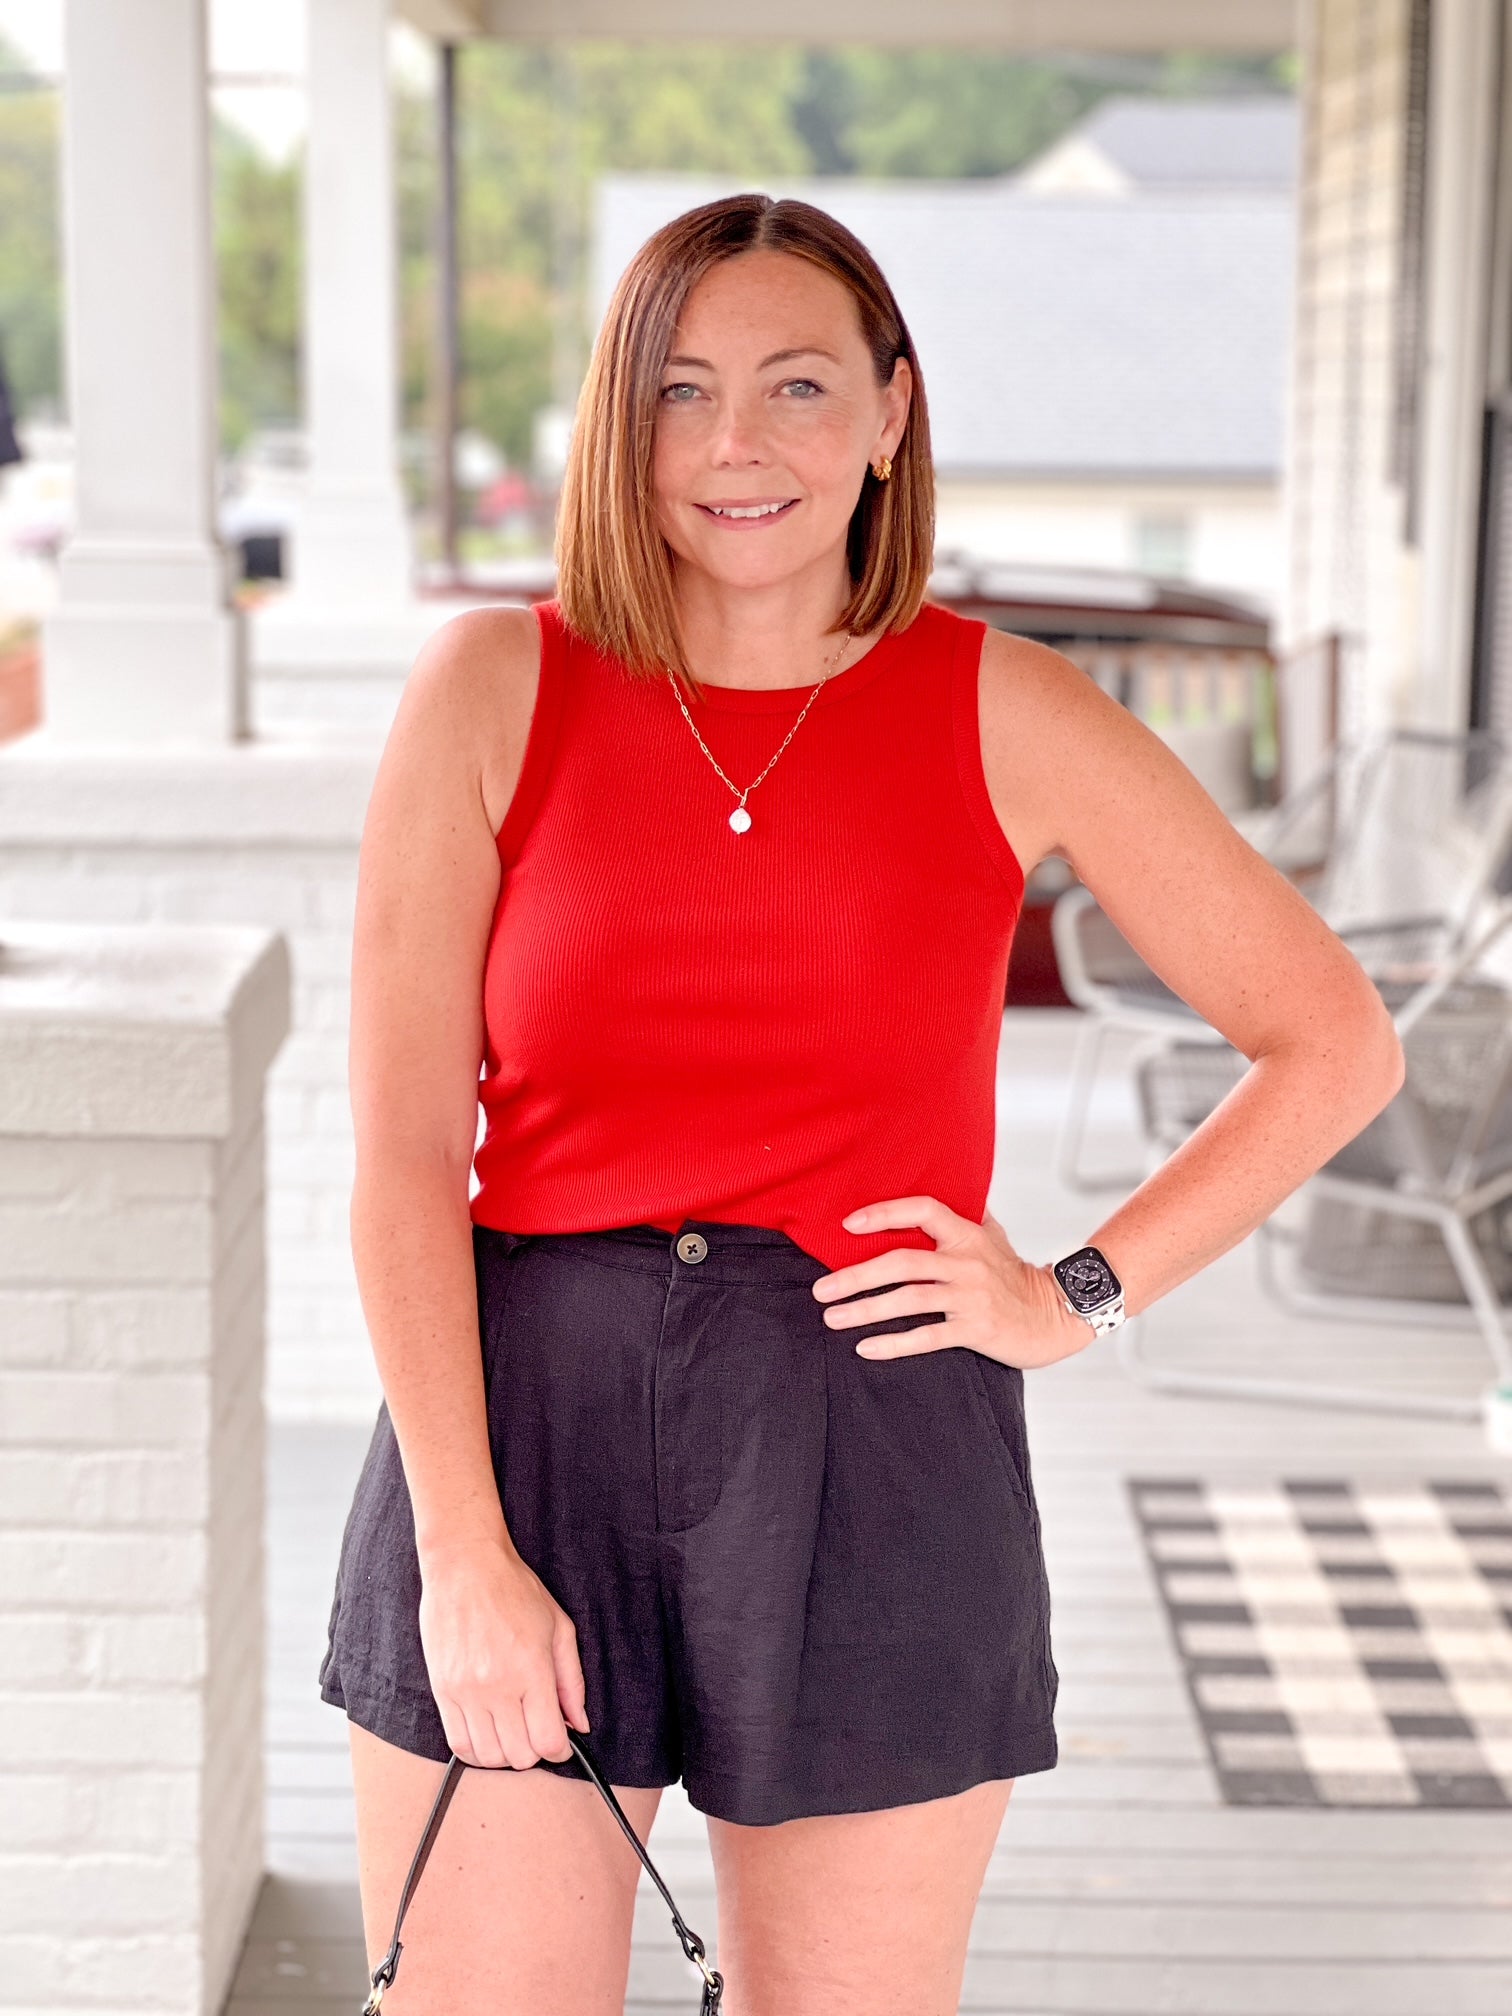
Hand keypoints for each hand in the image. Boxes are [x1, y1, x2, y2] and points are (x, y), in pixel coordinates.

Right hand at [416, 1534, 591, 1769]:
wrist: (465, 1566)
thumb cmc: (515, 1590)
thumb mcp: (559, 1627)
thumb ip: (572, 1681)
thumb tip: (579, 1724)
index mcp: (531, 1669)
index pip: (547, 1741)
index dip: (560, 1750)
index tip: (561, 1742)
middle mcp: (497, 1686)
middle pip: (519, 1755)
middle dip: (535, 1752)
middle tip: (537, 1732)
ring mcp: (465, 1691)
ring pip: (488, 1756)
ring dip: (505, 1753)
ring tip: (513, 1731)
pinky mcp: (442, 1691)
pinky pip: (458, 1743)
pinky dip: (477, 1750)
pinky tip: (488, 1733)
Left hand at [812, 1194, 1093, 1370]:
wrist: (1055, 1315)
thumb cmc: (1014, 1274)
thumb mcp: (994, 1236)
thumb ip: (965, 1212)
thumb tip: (944, 1182)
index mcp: (967, 1234)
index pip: (923, 1210)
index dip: (885, 1213)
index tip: (849, 1225)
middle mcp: (967, 1262)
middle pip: (902, 1262)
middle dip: (856, 1276)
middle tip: (821, 1289)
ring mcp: (971, 1297)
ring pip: (908, 1300)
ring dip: (865, 1310)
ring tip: (832, 1318)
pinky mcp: (976, 1329)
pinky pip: (927, 1336)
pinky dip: (893, 1343)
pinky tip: (865, 1348)